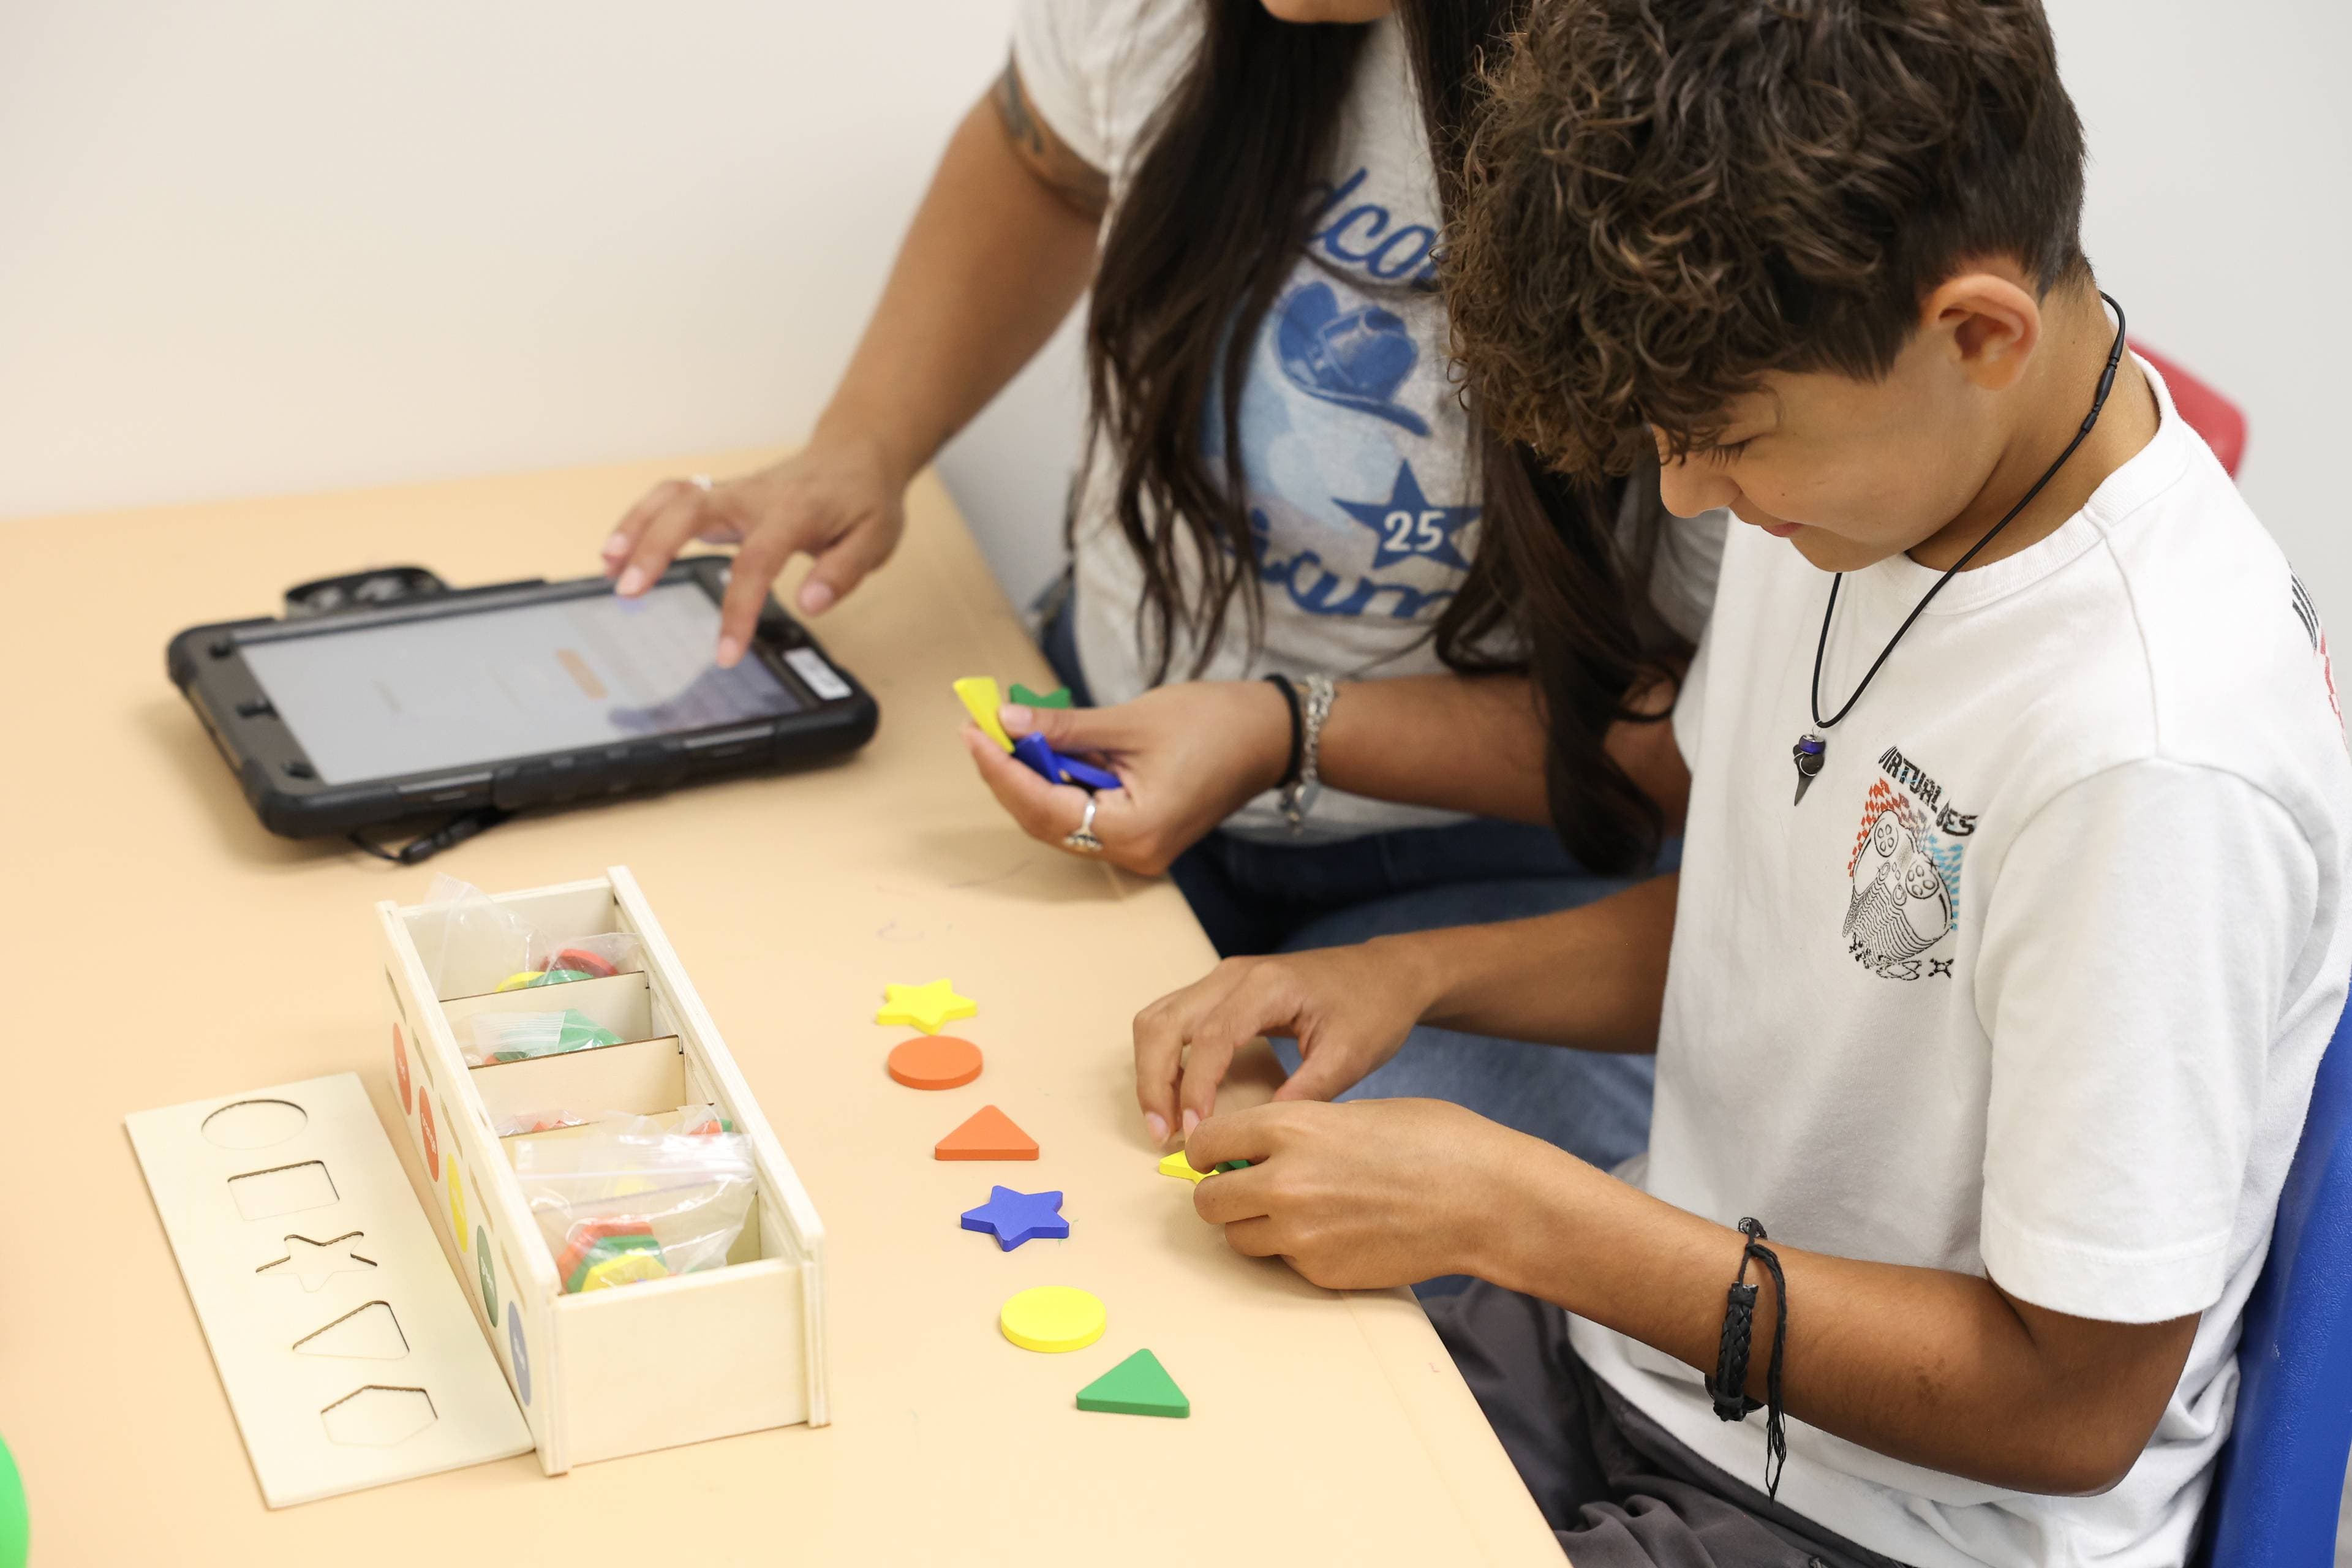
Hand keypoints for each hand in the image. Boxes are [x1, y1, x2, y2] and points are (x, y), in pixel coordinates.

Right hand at [601, 436, 908, 665]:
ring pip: (673, 498)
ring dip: (636, 528)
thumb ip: (842, 572)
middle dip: (656, 549)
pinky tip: (617, 551)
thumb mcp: (875, 539)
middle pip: (692, 512)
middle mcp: (754, 496)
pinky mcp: (719, 495)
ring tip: (608, 568)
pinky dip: (639, 518)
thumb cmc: (862, 499)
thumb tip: (810, 603)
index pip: (757, 561)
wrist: (855, 456)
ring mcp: (732, 491)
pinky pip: (671, 498)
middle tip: (628, 591)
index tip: (726, 653)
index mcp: (795, 511)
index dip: (738, 609)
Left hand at [959, 680, 1291, 875]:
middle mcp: (1133, 852)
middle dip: (1008, 775)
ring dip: (1029, 778)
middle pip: (1045, 820)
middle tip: (977, 729)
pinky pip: (1082, 813)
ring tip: (999, 735)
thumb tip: (1004, 722)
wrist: (1268, 736)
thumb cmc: (1213, 724)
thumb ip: (1063, 727)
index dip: (1002, 770)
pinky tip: (1037, 750)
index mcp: (1135, 830)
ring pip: (1059, 819)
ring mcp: (1136, 848)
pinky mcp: (1139, 834)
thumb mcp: (1130, 720)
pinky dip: (1057, 783)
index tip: (972, 732)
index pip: (1045, 807)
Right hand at [1130, 941, 1437, 1144]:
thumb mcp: (1349, 1056)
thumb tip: (1256, 1134)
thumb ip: (1305, 1092)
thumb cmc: (1373, 1008)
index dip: (1196, 1088)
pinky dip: (1163, 1057)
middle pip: (1164, 1023)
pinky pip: (1172, 1018)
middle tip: (1164, 1135)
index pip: (1210, 1037)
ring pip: (1158, 1018)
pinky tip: (1176, 1097)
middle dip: (1154, 1081)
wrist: (1387, 971)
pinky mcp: (1221, 990)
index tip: (1195, 1133)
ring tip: (1164, 1122)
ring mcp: (1222, 978)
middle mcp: (1233, 974)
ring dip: (1151, 1070)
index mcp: (1267, 986)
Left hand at [1185, 1099, 1545, 1289]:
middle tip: (1246, 1190)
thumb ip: (1299, 1129)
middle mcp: (1283, 1182)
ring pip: (1238, 1239)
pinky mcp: (1321, 1272)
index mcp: (1290, 1128)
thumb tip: (1260, 1148)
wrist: (1483, 1198)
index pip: (1206, 1144)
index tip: (1218, 1157)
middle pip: (1208, 1202)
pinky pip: (1283, 1264)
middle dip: (1221, 1196)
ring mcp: (1300, 1234)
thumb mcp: (1355, 1111)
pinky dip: (1296, 1252)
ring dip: (1254, 1227)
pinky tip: (1337, 1232)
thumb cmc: (1433, 1141)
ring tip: (1297, 1213)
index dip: (1208, 1152)